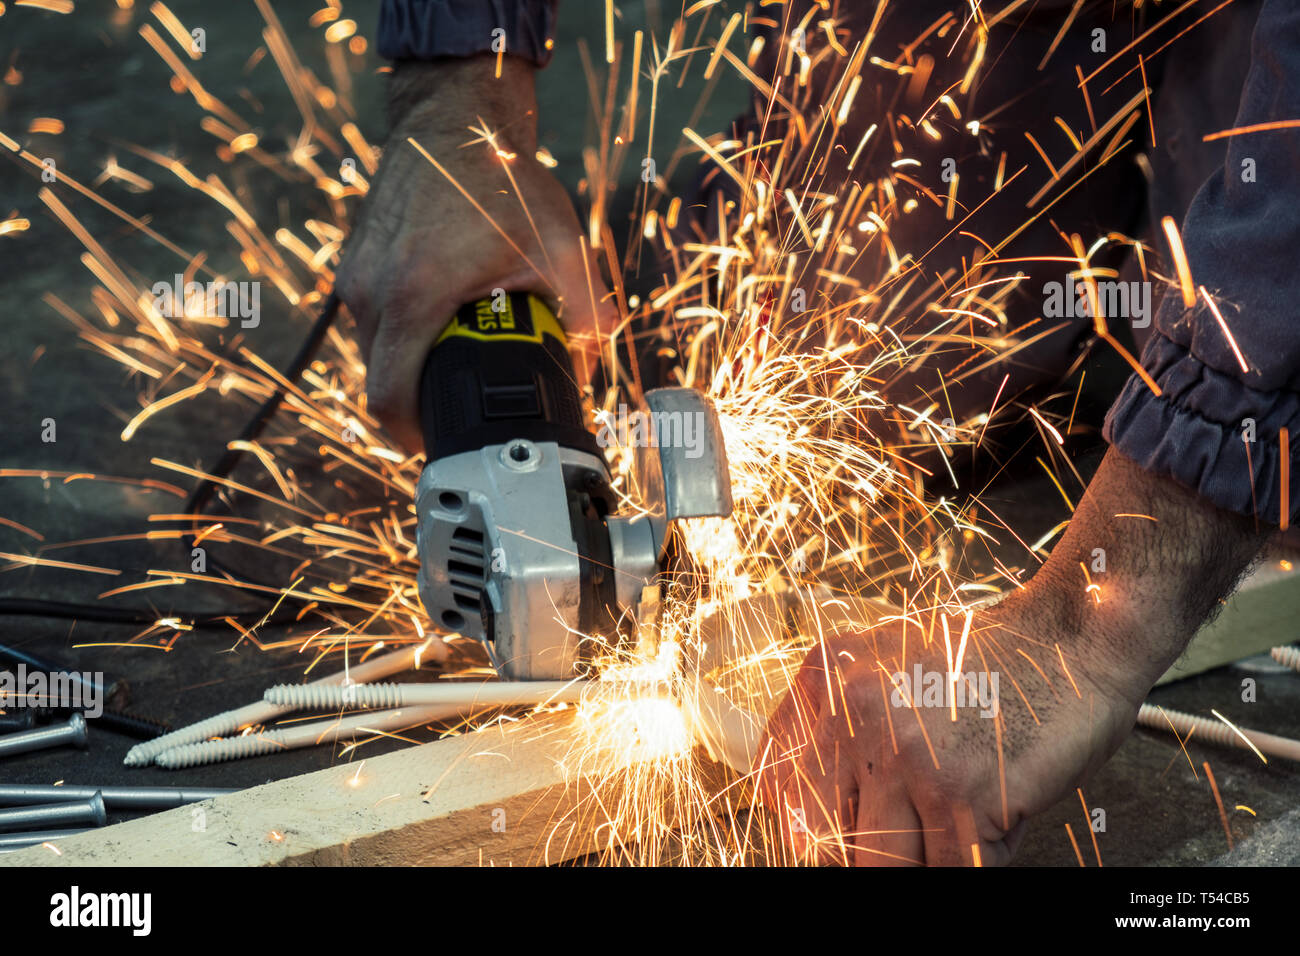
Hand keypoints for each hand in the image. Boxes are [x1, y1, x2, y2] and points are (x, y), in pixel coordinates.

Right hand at [337, 56, 616, 451]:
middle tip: (459, 409)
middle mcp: (372, 289)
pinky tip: (436, 326)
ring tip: (454, 360)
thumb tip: (594, 360)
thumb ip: (586, 311)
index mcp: (416, 294)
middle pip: (380, 382)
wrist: (451, 119)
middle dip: (417, 406)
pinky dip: (398, 336)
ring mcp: (356, 275)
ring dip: (408, 369)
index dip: (414, 433)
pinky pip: (369, 322)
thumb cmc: (499, 178)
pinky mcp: (353, 263)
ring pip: (372, 353)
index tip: (443, 440)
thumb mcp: (559, 246)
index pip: (390, 397)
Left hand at [759, 448, 1265, 864]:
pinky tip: (989, 821)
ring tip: (947, 827)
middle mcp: (857, 719)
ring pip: (886, 866)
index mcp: (825, 684)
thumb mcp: (884, 664)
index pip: (779, 789)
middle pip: (830, 838)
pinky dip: (970, 860)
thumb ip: (838, 724)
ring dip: (920, 860)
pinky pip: (952, 869)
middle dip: (865, 850)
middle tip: (905, 835)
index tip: (839, 832)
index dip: (810, 825)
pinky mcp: (968, 796)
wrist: (1071, 635)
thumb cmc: (986, 655)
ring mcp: (911, 759)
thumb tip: (802, 807)